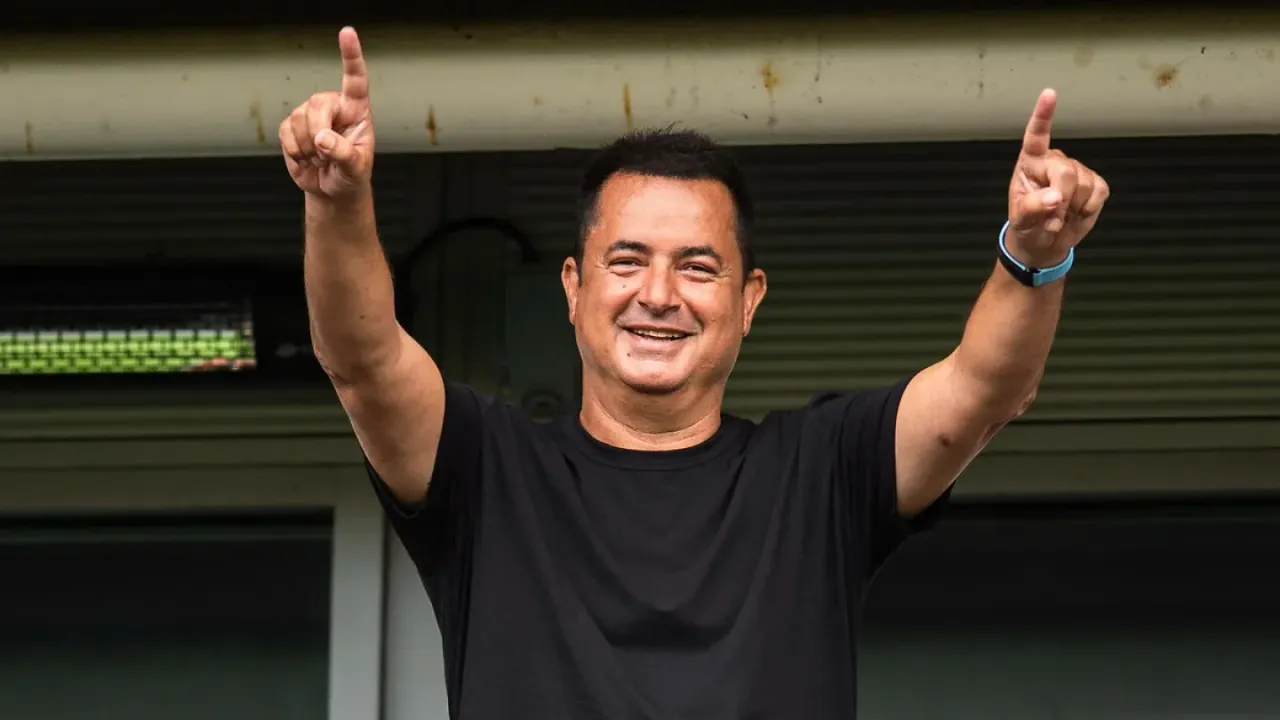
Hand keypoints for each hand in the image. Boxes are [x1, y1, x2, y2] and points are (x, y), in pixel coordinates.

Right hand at [279, 27, 374, 199]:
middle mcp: (333, 106)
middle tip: (324, 155)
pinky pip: (285, 133)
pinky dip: (294, 151)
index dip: (351, 55)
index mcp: (357, 110)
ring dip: (307, 147)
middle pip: (317, 104)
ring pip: (298, 119)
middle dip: (317, 132)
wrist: (332, 189)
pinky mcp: (292, 126)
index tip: (347, 32)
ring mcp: (310, 114)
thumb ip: (343, 153)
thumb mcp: (356, 169)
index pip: (355, 79)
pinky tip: (306, 158)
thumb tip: (322, 138)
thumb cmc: (351, 175)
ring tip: (320, 158)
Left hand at [1006, 89, 1109, 267]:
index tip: (1049, 93)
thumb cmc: (1027, 224)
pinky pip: (1099, 192)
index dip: (1043, 115)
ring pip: (1084, 184)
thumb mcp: (1021, 218)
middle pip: (1066, 172)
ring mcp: (1077, 171)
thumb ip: (1034, 206)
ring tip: (1060, 216)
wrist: (1044, 242)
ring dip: (1073, 208)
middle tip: (1051, 218)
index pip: (1036, 136)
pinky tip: (1077, 212)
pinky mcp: (1095, 183)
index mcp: (1030, 163)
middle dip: (1061, 199)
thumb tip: (1056, 197)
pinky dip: (1088, 208)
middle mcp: (1054, 161)